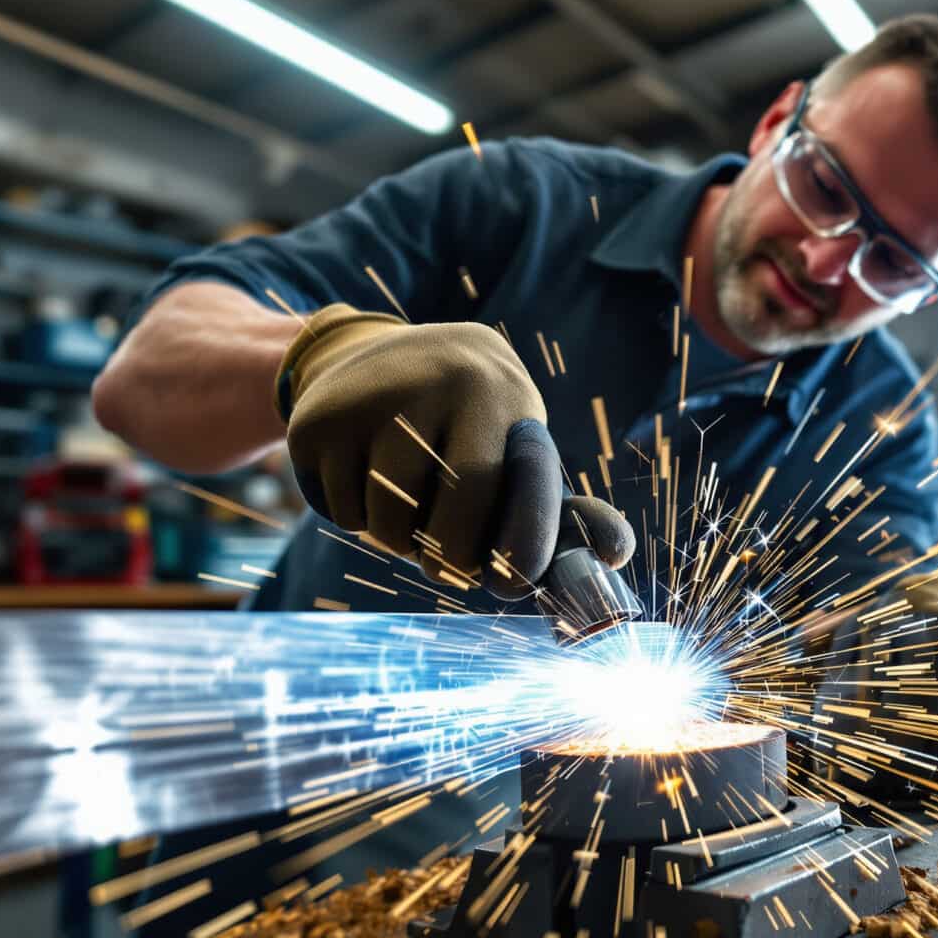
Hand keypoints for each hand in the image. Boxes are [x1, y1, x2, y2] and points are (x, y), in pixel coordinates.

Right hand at [280, 304, 631, 597]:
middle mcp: (441, 385)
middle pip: (451, 520)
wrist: (370, 355)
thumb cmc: (464, 422)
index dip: (520, 543)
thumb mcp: (512, 445)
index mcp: (502, 396)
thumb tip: (616, 552)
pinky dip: (353, 516)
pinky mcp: (320, 419)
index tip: (514, 582)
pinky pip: (342, 511)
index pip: (511, 486)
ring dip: (398, 539)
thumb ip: (559, 506)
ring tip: (405, 500)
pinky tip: (362, 475)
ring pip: (388, 525)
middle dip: (455, 560)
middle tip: (450, 561)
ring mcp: (375, 399)